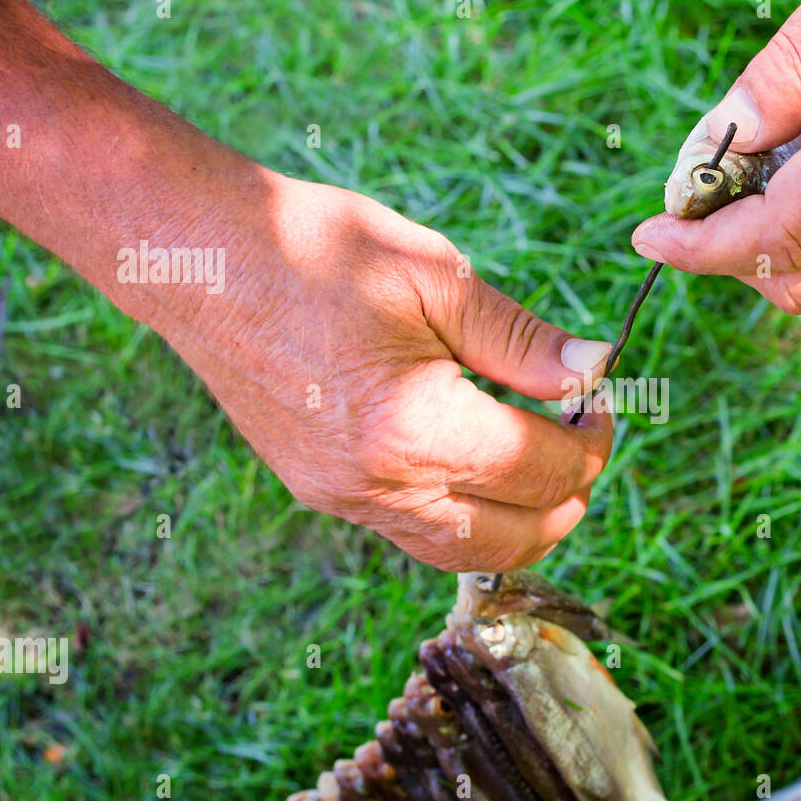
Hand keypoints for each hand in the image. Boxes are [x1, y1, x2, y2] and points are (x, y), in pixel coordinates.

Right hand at [149, 178, 613, 571]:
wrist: (198, 256)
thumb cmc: (316, 248)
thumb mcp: (437, 277)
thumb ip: (523, 341)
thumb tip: (594, 370)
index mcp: (414, 430)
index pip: (540, 469)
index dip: (592, 438)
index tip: (602, 397)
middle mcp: (377, 486)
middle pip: (511, 538)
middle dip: (570, 496)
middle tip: (586, 439)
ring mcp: (342, 499)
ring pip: (460, 553)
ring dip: (520, 523)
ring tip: (543, 463)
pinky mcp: (318, 491)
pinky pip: (413, 533)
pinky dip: (466, 517)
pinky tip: (479, 467)